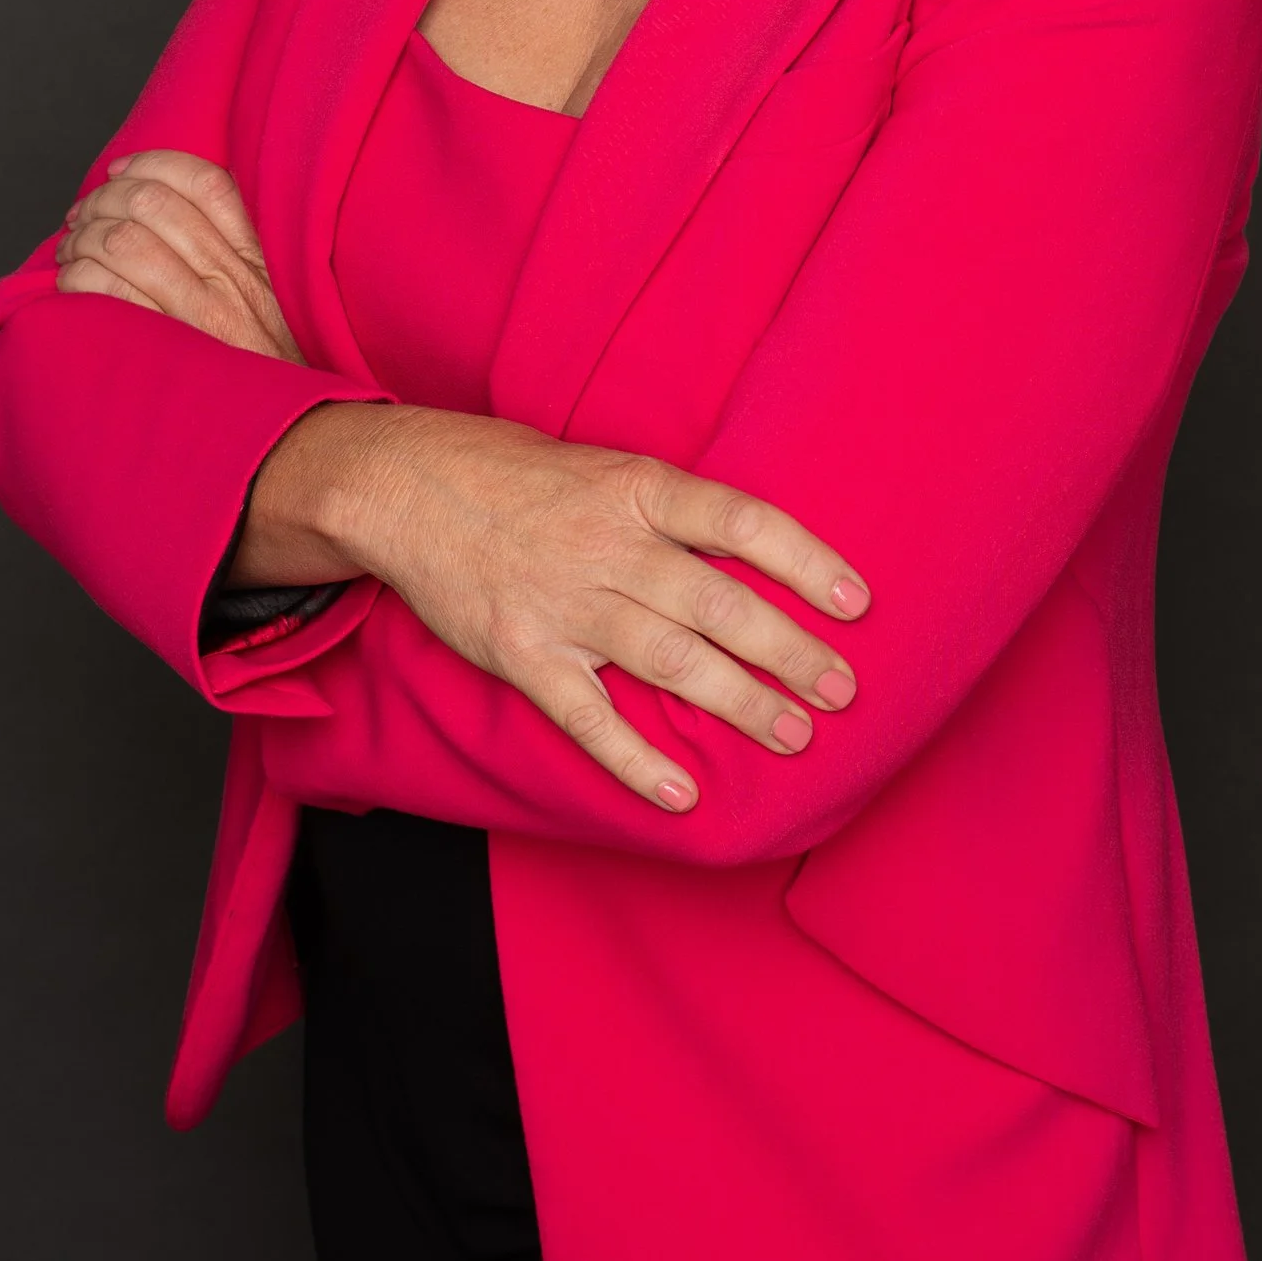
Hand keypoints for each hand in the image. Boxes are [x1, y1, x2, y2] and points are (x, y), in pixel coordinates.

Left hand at [55, 149, 304, 362]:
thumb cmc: (273, 377)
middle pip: (152, 204)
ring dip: (82, 239)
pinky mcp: (176, 349)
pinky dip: (79, 279)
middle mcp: (235, 278)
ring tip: (71, 252)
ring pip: (125, 241)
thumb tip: (174, 220)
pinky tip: (73, 287)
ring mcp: (206, 314)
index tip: (120, 173)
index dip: (151, 165)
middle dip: (102, 201)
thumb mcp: (280, 308)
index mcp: (261, 260)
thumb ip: (243, 263)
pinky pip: (110, 291)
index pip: (205, 183)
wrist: (297, 443)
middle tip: (82, 217)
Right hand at [238, 401, 870, 816]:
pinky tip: (681, 793)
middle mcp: (609, 545)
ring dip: (738, 702)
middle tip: (843, 689)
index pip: (741, 523)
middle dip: (789, 651)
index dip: (805, 562)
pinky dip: (635, 760)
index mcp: (638, 489)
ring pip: (669, 660)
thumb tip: (755, 551)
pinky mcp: (521, 652)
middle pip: (719, 603)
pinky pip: (587, 717)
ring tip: (792, 734)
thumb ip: (671, 511)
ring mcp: (565, 602)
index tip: (856, 602)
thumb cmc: (519, 473)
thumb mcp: (605, 467)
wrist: (405, 485)